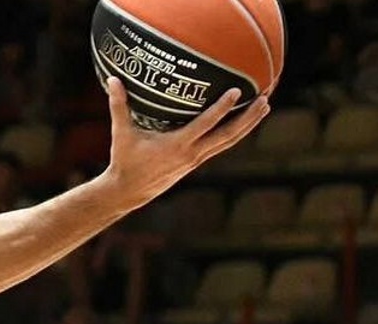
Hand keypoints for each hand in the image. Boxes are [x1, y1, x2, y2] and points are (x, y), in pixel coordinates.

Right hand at [98, 77, 269, 210]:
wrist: (129, 191)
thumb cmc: (124, 160)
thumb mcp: (121, 133)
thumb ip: (118, 105)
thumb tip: (113, 79)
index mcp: (177, 145)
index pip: (206, 124)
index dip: (222, 108)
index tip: (237, 92)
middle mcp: (192, 154)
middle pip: (228, 136)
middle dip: (248, 118)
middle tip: (264, 99)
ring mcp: (196, 160)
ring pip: (229, 142)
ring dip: (248, 125)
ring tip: (264, 107)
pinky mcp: (196, 162)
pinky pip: (221, 145)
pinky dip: (235, 133)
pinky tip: (244, 121)